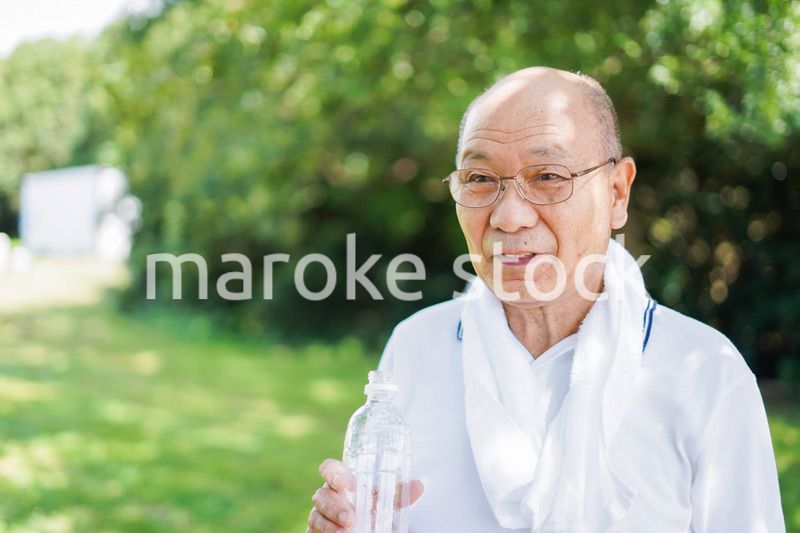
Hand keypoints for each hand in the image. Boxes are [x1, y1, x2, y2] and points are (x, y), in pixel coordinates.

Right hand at [307, 458, 423, 532]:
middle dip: (334, 506)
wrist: (358, 527)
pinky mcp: (316, 530)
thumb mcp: (382, 503)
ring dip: (329, 524)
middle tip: (351, 517)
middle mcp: (327, 495)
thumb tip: (418, 486)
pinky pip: (313, 530)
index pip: (329, 468)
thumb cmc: (368, 509)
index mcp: (341, 481)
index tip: (350, 484)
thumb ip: (397, 495)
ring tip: (345, 532)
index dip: (335, 473)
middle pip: (321, 494)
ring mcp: (320, 514)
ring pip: (316, 514)